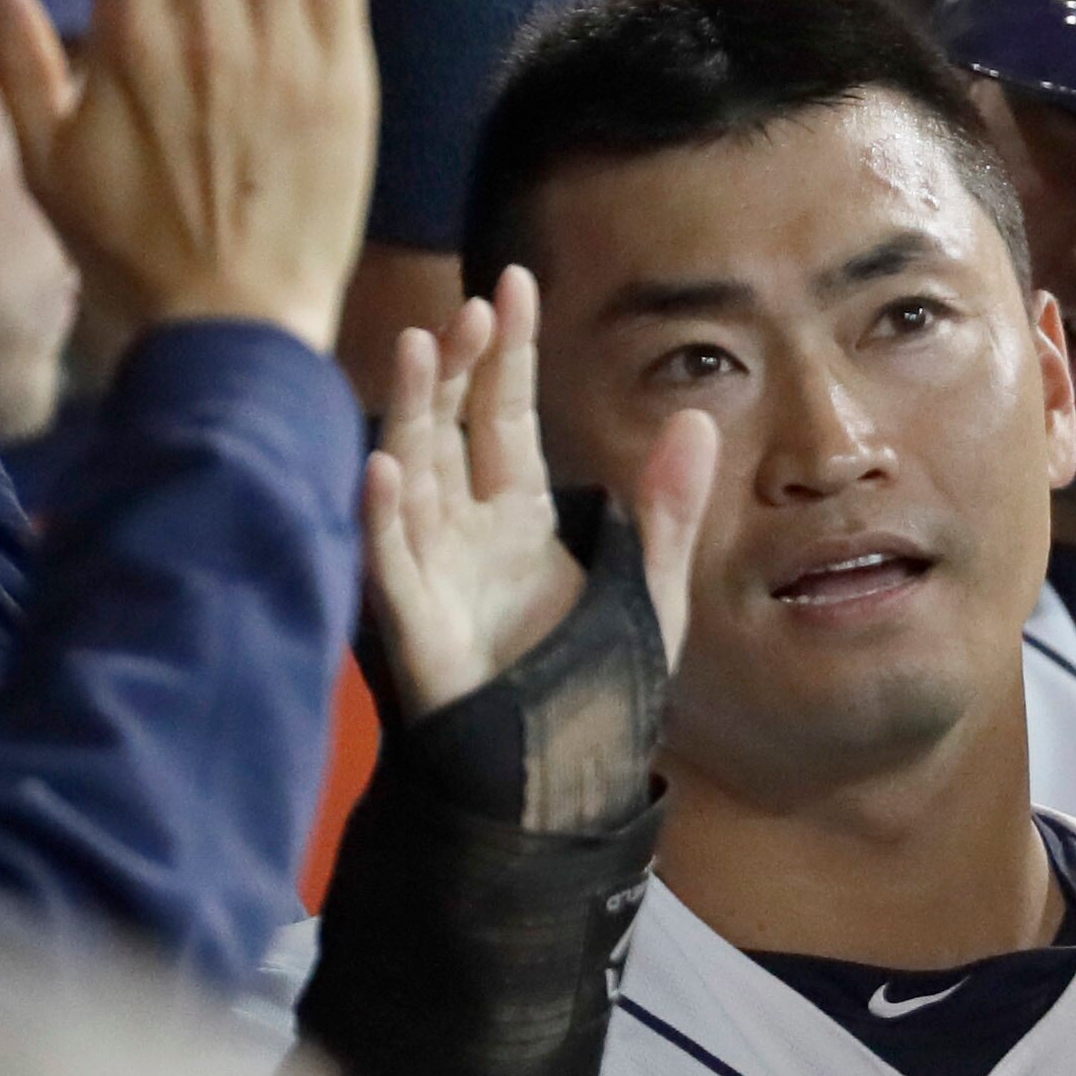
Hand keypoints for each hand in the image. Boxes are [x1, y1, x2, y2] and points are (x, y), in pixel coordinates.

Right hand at [360, 267, 719, 719]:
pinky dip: (381, 517)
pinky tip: (383, 467)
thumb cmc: (593, 693)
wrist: (559, 791)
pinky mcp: (414, 630)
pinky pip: (389, 566)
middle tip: (471, 308)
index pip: (504, 415)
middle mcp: (465, 534)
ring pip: (411, 477)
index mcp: (518, 518)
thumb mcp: (650, 594)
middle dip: (459, 368)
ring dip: (411, 413)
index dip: (508, 353)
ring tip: (420, 346)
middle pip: (452, 431)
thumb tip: (693, 415)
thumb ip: (667, 509)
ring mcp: (433, 576)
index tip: (514, 284)